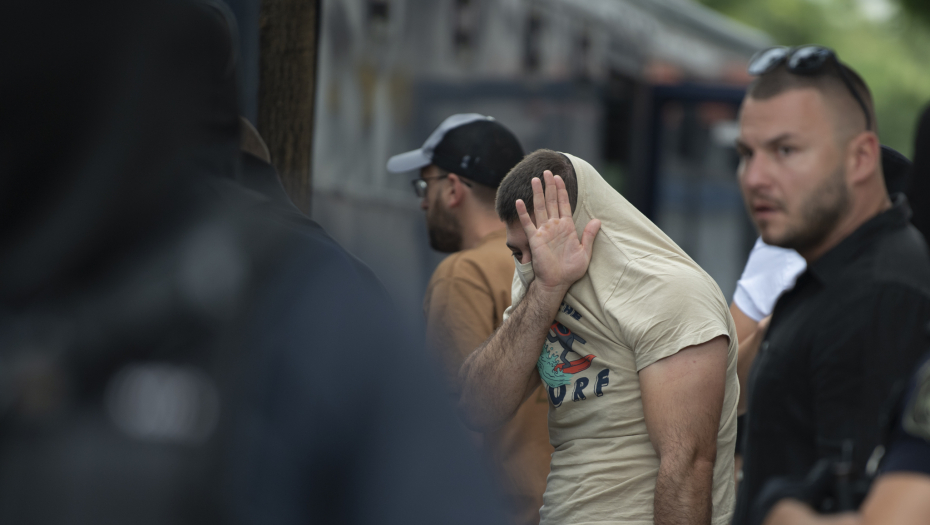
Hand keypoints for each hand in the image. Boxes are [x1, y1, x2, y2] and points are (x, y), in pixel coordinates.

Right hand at [516, 170, 599, 295]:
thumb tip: (598, 220)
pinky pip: (528, 223)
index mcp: (567, 227)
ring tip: (534, 179)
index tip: (559, 177)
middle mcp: (554, 226)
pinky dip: (523, 212)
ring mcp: (543, 231)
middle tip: (546, 171)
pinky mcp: (535, 239)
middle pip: (551, 201)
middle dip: (549, 186)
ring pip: (540, 208)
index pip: (564, 204)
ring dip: (537, 193)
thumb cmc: (570, 270)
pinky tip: (519, 201)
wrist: (557, 283)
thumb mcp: (585, 252)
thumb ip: (589, 235)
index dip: (562, 190)